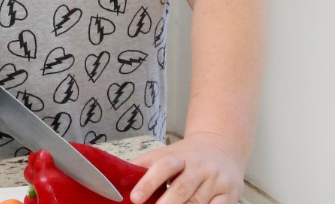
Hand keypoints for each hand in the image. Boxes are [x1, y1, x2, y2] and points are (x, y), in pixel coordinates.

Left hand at [130, 132, 245, 203]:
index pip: (162, 167)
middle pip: (182, 188)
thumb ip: (144, 165)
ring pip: (198, 203)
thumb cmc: (186, 157)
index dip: (148, 183)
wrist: (221, 148)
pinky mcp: (230, 195)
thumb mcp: (165, 154)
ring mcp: (216, 181)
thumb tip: (117, 175)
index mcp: (179, 156)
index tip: (134, 198)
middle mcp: (199, 167)